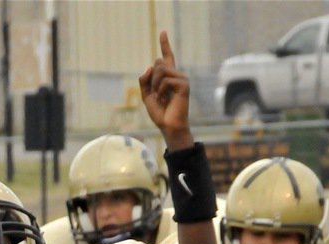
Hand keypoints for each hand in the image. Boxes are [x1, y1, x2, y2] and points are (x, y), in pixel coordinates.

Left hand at [138, 30, 192, 148]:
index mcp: (168, 77)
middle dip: (151, 78)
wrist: (169, 126)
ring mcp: (182, 79)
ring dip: (154, 85)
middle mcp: (177, 75)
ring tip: (160, 97)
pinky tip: (164, 100)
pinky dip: (160, 91)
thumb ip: (145, 81)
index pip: (167, 57)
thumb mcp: (147, 96)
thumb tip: (150, 65)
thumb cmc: (160, 113)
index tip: (162, 32)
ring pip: (160, 69)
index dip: (165, 44)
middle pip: (158, 62)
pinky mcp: (184, 85)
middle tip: (156, 94)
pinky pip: (165, 80)